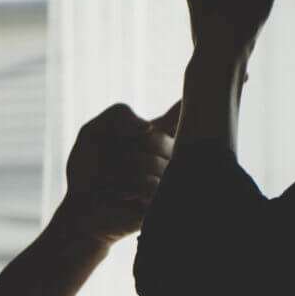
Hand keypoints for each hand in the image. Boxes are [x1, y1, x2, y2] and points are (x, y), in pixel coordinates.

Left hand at [60, 102, 181, 247]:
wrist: (81, 208)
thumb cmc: (90, 169)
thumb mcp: (95, 131)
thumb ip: (120, 114)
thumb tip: (147, 127)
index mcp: (159, 134)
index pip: (185, 114)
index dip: (194, 105)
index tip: (212, 87)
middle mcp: (170, 155)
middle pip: (157, 139)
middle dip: (128, 148)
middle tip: (112, 162)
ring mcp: (171, 180)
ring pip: (153, 163)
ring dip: (123, 171)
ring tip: (114, 182)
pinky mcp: (165, 203)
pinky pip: (151, 186)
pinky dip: (129, 187)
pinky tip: (122, 194)